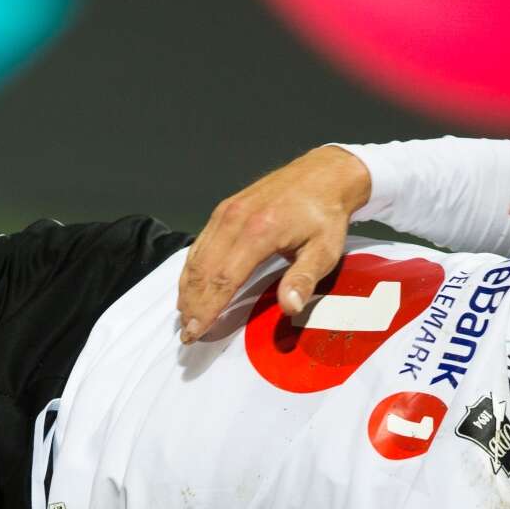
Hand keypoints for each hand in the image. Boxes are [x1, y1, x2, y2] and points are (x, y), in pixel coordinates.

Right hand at [176, 145, 371, 343]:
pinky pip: (200, 244)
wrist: (323, 174)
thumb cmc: (324, 214)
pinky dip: (191, 269)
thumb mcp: (325, 250)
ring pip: (196, 257)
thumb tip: (289, 307)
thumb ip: (303, 280)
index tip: (195, 333)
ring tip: (184, 316)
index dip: (207, 310)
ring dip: (187, 290)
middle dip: (192, 305)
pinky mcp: (223, 210)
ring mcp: (226, 213)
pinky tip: (190, 287)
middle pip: (203, 271)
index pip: (223, 279)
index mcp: (259, 231)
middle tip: (186, 333)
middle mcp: (235, 220)